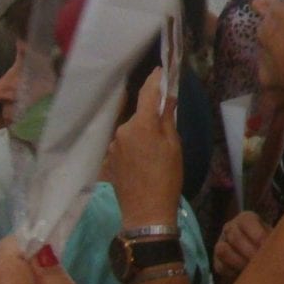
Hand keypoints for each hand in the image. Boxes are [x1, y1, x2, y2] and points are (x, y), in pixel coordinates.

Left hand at [104, 69, 185, 223]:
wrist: (146, 213)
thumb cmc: (167, 178)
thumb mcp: (174, 146)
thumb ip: (168, 119)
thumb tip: (167, 98)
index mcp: (141, 124)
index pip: (147, 93)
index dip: (155, 80)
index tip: (161, 70)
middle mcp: (122, 130)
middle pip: (140, 115)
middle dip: (151, 116)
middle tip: (166, 129)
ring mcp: (113, 146)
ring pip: (132, 131)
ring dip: (142, 134)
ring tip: (156, 153)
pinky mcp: (109, 159)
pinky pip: (125, 145)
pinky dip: (135, 147)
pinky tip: (144, 163)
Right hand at [212, 212, 269, 283]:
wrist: (262, 258)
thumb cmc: (272, 244)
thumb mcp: (275, 237)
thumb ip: (274, 239)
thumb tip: (277, 248)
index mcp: (246, 218)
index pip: (247, 222)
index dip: (258, 236)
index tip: (269, 249)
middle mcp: (230, 228)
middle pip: (235, 237)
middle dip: (250, 253)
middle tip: (262, 264)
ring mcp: (221, 243)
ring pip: (222, 250)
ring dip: (239, 262)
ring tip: (253, 270)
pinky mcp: (217, 261)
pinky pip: (220, 266)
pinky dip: (232, 273)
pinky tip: (245, 275)